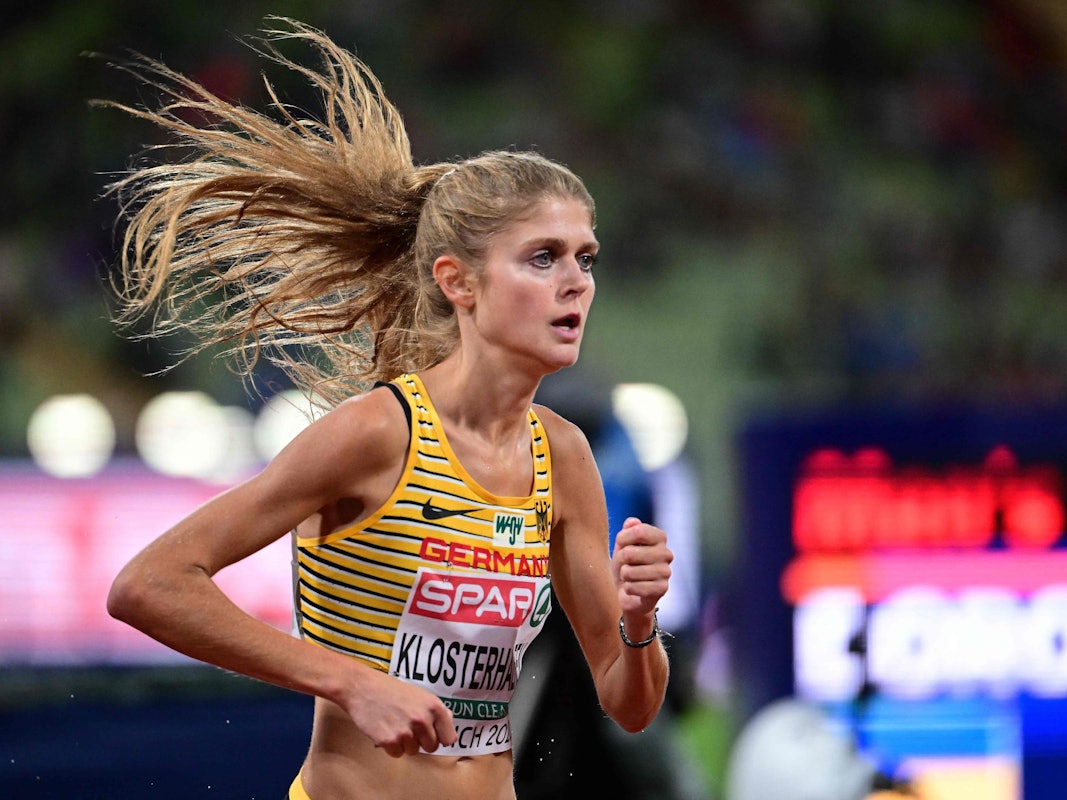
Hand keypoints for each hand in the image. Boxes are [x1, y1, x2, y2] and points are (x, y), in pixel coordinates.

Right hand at [342, 666, 456, 756]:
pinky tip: (385, 730)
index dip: (439, 737)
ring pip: (413, 751)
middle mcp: (423, 720)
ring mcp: (406, 732)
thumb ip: (435, 712)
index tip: (432, 734)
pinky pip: (397, 754)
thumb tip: (451, 732)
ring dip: (405, 743)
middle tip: (407, 727)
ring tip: (394, 725)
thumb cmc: (390, 689)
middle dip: (421, 741)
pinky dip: (391, 747)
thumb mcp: (419, 694)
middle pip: (431, 747)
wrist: (362, 687)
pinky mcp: (389, 741)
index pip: (448, 737)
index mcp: (434, 707)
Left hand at [611, 517, 672, 617]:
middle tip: (626, 565)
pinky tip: (633, 588)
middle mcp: (666, 553)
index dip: (622, 538)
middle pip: (630, 553)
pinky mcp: (662, 589)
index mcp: (659, 537)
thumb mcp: (622, 545)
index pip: (638, 530)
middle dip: (620, 561)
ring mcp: (666, 572)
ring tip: (629, 577)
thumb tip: (632, 522)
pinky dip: (627, 589)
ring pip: (629, 572)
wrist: (629, 592)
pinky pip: (633, 587)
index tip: (621, 545)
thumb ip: (627, 531)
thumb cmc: (626, 564)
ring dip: (623, 576)